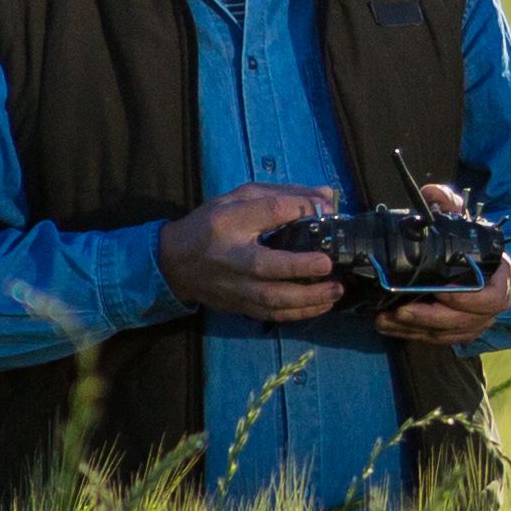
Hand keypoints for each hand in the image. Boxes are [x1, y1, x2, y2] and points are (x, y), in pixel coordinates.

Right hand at [158, 183, 348, 323]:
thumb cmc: (211, 225)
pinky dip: (298, 314)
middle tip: (329, 265)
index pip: (267, 212)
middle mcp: (232, 258)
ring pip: (272, 299)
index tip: (326, 209)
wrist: (174, 263)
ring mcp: (235, 287)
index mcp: (229, 223)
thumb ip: (282, 196)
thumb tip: (326, 198)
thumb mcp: (239, 200)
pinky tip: (321, 306)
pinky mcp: (239, 306)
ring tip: (336, 291)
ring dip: (307, 299)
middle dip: (300, 268)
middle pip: (267, 266)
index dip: (298, 208)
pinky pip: (271, 314)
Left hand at [377, 181, 510, 344]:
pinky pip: (438, 339)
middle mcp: (492, 304)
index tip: (439, 290)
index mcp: (500, 276)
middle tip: (400, 310)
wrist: (468, 256)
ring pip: (448, 334)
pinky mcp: (459, 331)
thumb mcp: (459, 214)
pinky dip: (412, 335)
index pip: (493, 297)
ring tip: (386, 319)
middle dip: (430, 318)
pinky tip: (389, 325)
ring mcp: (477, 321)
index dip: (467, 298)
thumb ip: (447, 201)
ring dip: (416, 329)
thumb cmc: (466, 237)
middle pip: (466, 322)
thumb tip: (432, 194)